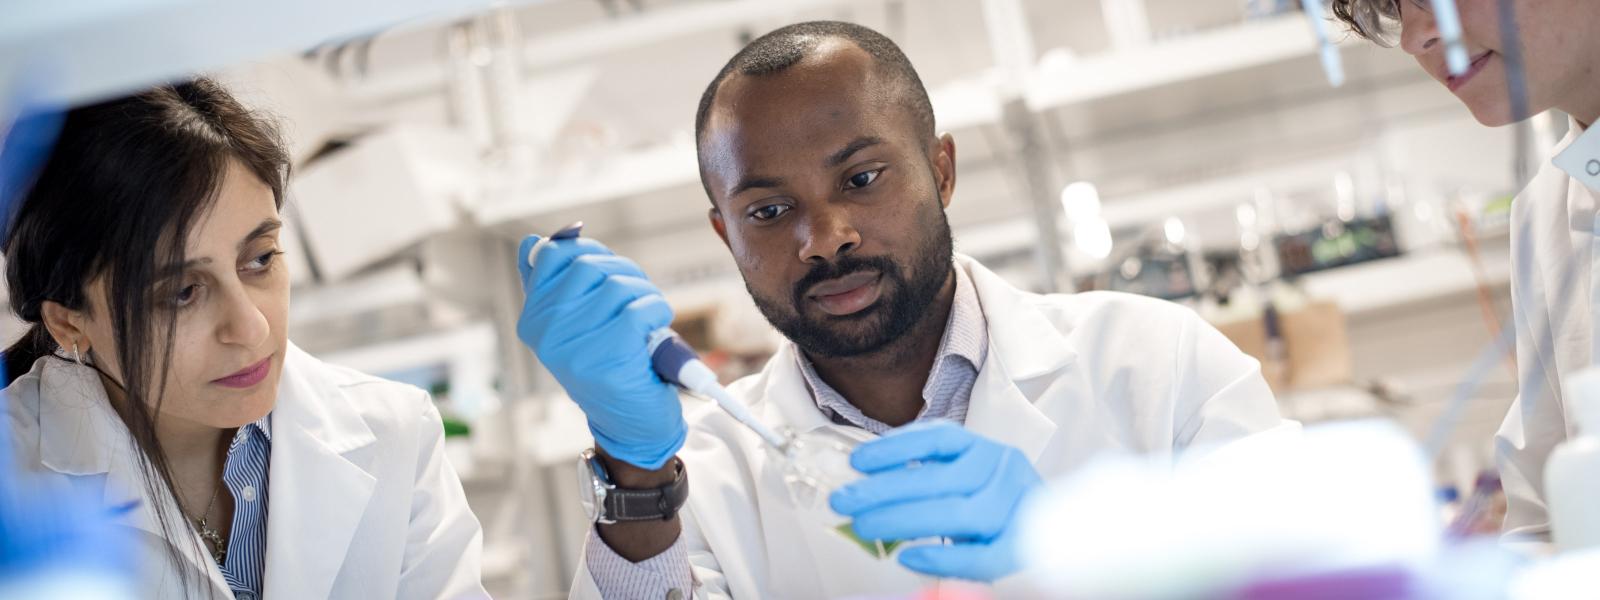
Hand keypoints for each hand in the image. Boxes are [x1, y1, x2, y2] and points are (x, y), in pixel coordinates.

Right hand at [516, 235, 685, 469]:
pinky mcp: (606, 359)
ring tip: (646, 319)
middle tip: (636, 299)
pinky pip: (641, 309)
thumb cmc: (608, 364)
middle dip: (624, 273)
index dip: (590, 253)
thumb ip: (553, 284)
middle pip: (590, 264)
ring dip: (644, 294)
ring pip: (618, 285)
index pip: (553, 254)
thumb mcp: (574, 324)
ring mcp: (572, 347)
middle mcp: (545, 332)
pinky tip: (653, 331)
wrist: (631, 423)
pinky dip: (657, 312)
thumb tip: (534, 240)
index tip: (607, 274)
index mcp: (533, 318)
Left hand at [828, 421, 1040, 581]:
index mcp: (984, 448)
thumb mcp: (962, 476)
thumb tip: (863, 485)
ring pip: (958, 514)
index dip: (894, 447)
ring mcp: (1017, 508)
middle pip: (939, 479)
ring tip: (865, 527)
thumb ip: (923, 477)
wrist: (1060, 526)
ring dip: (904, 520)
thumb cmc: (993, 501)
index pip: (937, 439)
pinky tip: (909, 559)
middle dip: (884, 489)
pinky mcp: (1023, 547)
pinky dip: (943, 560)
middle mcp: (1003, 470)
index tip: (856, 461)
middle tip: (844, 501)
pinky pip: (982, 558)